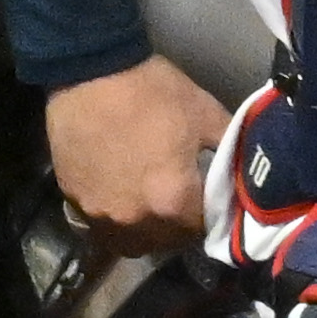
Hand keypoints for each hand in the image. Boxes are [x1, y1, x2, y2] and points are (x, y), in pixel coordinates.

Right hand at [48, 57, 225, 250]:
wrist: (91, 74)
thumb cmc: (154, 93)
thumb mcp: (207, 115)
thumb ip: (229, 150)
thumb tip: (243, 170)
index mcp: (171, 200)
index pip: (201, 229)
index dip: (212, 215)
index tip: (215, 201)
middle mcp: (133, 219)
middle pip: (164, 242)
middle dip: (180, 228)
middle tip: (188, 203)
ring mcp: (98, 214)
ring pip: (128, 242)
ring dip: (146, 232)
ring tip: (156, 207)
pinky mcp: (72, 203)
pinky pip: (100, 226)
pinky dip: (116, 221)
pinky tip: (124, 197)